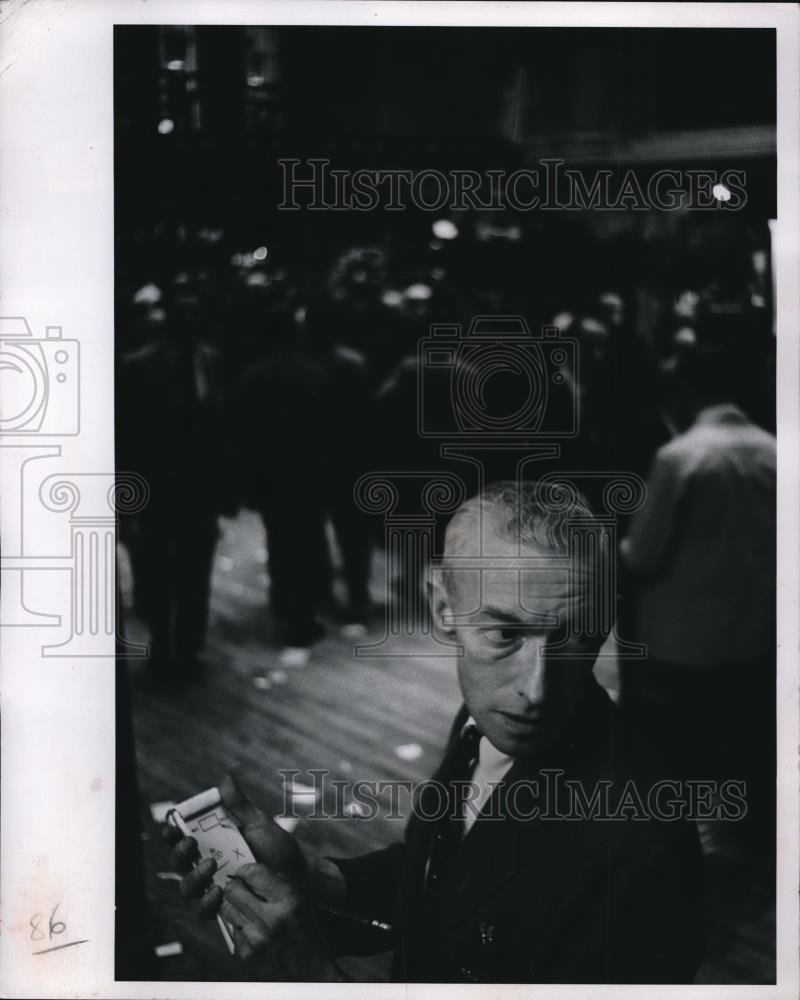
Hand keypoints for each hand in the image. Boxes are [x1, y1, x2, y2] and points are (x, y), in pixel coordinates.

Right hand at [162, 774, 307, 917]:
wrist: (299, 877)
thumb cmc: (278, 848)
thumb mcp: (259, 823)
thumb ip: (239, 805)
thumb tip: (225, 779)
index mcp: (211, 843)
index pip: (182, 838)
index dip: (171, 833)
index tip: (173, 827)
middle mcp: (207, 865)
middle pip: (178, 863)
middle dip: (178, 853)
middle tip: (191, 843)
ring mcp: (213, 887)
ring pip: (186, 887)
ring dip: (192, 876)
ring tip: (211, 864)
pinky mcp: (223, 908)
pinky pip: (203, 910)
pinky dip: (205, 902)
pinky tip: (217, 891)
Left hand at [222, 863, 337, 979]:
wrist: (310, 973)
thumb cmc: (306, 933)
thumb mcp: (302, 902)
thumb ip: (279, 883)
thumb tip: (252, 871)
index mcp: (288, 901)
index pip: (252, 873)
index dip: (246, 871)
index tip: (247, 874)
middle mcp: (270, 919)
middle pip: (233, 889)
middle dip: (236, 887)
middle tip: (243, 891)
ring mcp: (255, 939)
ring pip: (227, 909)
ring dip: (235, 907)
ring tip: (248, 912)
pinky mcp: (245, 956)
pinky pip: (231, 931)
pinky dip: (239, 930)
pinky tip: (253, 934)